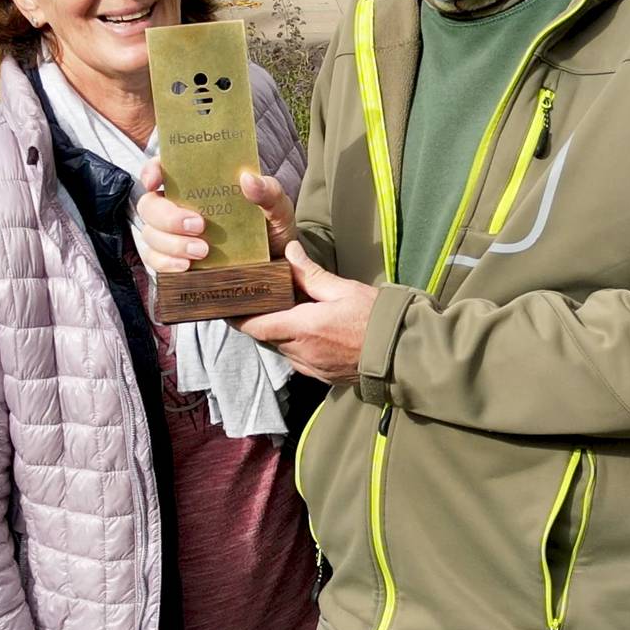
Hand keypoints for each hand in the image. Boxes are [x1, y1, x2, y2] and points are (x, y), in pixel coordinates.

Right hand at [132, 159, 296, 274]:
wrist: (277, 267)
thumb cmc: (272, 228)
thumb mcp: (277, 206)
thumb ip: (268, 192)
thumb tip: (248, 179)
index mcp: (199, 184)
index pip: (163, 168)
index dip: (152, 171)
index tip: (156, 181)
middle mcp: (180, 207)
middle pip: (150, 205)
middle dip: (168, 216)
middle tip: (199, 225)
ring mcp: (174, 235)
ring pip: (150, 235)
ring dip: (171, 243)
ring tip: (202, 252)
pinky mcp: (175, 261)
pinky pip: (155, 261)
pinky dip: (166, 264)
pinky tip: (186, 267)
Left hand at [236, 243, 373, 383]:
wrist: (402, 356)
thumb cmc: (377, 320)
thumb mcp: (345, 290)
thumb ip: (312, 274)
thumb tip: (289, 252)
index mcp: (302, 328)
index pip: (254, 326)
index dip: (237, 317)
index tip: (227, 305)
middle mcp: (300, 352)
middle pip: (266, 336)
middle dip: (262, 320)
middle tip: (261, 300)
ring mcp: (310, 368)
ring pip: (282, 348)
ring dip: (281, 332)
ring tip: (290, 312)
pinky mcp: (321, 376)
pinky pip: (298, 359)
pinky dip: (297, 344)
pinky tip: (312, 331)